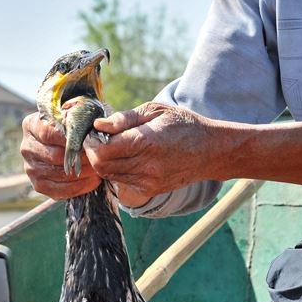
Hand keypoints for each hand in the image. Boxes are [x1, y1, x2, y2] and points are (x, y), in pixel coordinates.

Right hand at [21, 113, 100, 198]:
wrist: (65, 142)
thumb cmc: (73, 125)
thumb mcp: (75, 113)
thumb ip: (79, 117)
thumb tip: (90, 126)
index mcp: (31, 125)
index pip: (48, 132)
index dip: (70, 138)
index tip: (88, 140)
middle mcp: (27, 147)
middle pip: (55, 155)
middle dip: (80, 158)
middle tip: (98, 157)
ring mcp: (30, 168)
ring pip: (59, 173)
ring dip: (82, 173)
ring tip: (98, 169)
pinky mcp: (38, 185)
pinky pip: (59, 190)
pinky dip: (79, 187)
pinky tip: (93, 181)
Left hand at [85, 102, 214, 206]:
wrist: (211, 151)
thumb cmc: (182, 124)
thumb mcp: (155, 110)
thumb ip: (124, 119)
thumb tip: (98, 125)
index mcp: (146, 142)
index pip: (103, 150)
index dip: (91, 142)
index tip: (92, 133)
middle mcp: (146, 166)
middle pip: (101, 166)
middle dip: (93, 152)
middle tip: (99, 140)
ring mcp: (148, 182)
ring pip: (109, 176)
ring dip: (105, 162)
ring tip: (115, 147)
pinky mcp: (150, 192)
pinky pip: (121, 183)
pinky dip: (117, 172)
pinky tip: (126, 159)